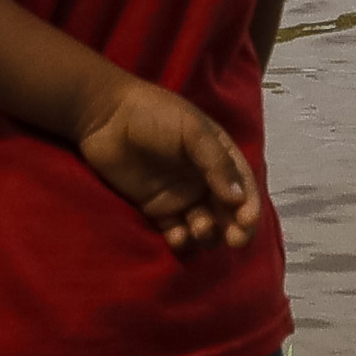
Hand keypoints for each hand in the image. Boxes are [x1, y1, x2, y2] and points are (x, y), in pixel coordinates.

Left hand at [70, 70, 259, 252]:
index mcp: (218, 156)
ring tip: (198, 229)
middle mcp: (203, 179)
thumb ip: (216, 164)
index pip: (243, 187)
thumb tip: (238, 199)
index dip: (249, 207)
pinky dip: (181, 240)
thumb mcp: (193, 131)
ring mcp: (179, 196)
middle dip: (234, 228)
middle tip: (233, 240)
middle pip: (227, 212)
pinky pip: (175, 231)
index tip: (247, 223)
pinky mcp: (155, 209)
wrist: (105, 117)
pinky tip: (178, 237)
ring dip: (208, 233)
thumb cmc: (154, 114)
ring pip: (204, 225)